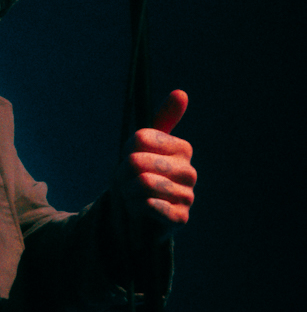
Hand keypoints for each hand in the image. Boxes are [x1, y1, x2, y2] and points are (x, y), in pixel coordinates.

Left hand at [112, 90, 196, 245]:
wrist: (132, 216)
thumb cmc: (137, 177)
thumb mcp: (142, 146)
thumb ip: (162, 119)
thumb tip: (181, 93)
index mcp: (182, 149)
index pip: (140, 138)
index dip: (126, 150)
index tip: (128, 159)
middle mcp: (189, 172)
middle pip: (137, 161)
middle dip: (122, 174)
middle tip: (126, 182)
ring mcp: (187, 196)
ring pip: (143, 184)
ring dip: (127, 192)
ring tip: (131, 196)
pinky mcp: (180, 219)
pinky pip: (150, 205)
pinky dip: (134, 208)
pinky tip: (138, 211)